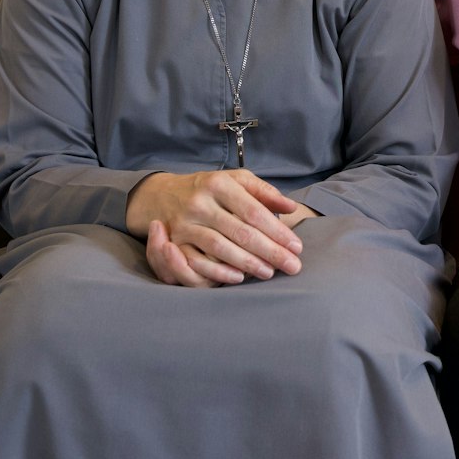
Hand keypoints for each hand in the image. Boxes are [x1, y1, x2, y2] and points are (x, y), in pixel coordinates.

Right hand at [128, 170, 305, 287]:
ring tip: (270, 273)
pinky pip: (198, 261)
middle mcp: (200, 203)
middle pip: (241, 232)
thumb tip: (290, 206)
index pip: (254, 212)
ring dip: (248, 263)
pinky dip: (219, 271)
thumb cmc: (210, 188)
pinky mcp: (174, 241)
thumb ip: (264, 192)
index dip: (277, 231)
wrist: (162, 194)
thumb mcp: (236, 180)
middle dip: (270, 252)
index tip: (297, 246)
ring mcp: (184, 223)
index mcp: (219, 184)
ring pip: (221, 248)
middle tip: (292, 266)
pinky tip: (239, 277)